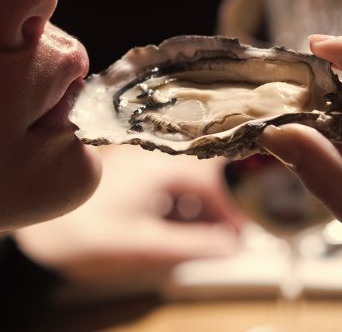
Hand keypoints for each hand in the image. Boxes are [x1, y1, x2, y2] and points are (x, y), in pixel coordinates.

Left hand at [15, 145, 242, 290]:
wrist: (43, 225)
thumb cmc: (85, 230)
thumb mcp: (145, 244)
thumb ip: (191, 245)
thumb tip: (229, 246)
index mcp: (161, 166)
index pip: (212, 180)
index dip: (230, 207)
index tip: (238, 231)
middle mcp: (153, 156)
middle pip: (202, 173)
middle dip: (217, 202)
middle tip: (224, 231)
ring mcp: (141, 161)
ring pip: (186, 176)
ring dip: (199, 203)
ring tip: (201, 231)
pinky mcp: (131, 172)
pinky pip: (167, 181)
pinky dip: (179, 201)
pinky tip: (174, 222)